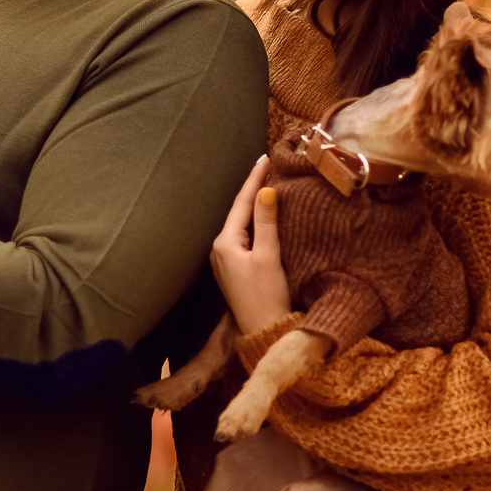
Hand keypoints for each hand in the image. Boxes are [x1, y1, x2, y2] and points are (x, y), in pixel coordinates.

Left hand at [211, 155, 292, 335]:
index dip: (255, 179)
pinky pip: (246, 238)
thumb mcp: (269, 256)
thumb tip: (265, 191)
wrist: (264, 332)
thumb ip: (267, 222)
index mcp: (225, 243)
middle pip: (240, 212)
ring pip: (243, 224)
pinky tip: (266, 215)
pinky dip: (257, 223)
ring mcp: (227, 260)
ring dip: (255, 205)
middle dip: (254, 189)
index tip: (266, 158)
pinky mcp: (236, 269)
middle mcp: (221, 249)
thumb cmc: (267, 297)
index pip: (242, 203)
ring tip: (269, 183)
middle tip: (269, 165)